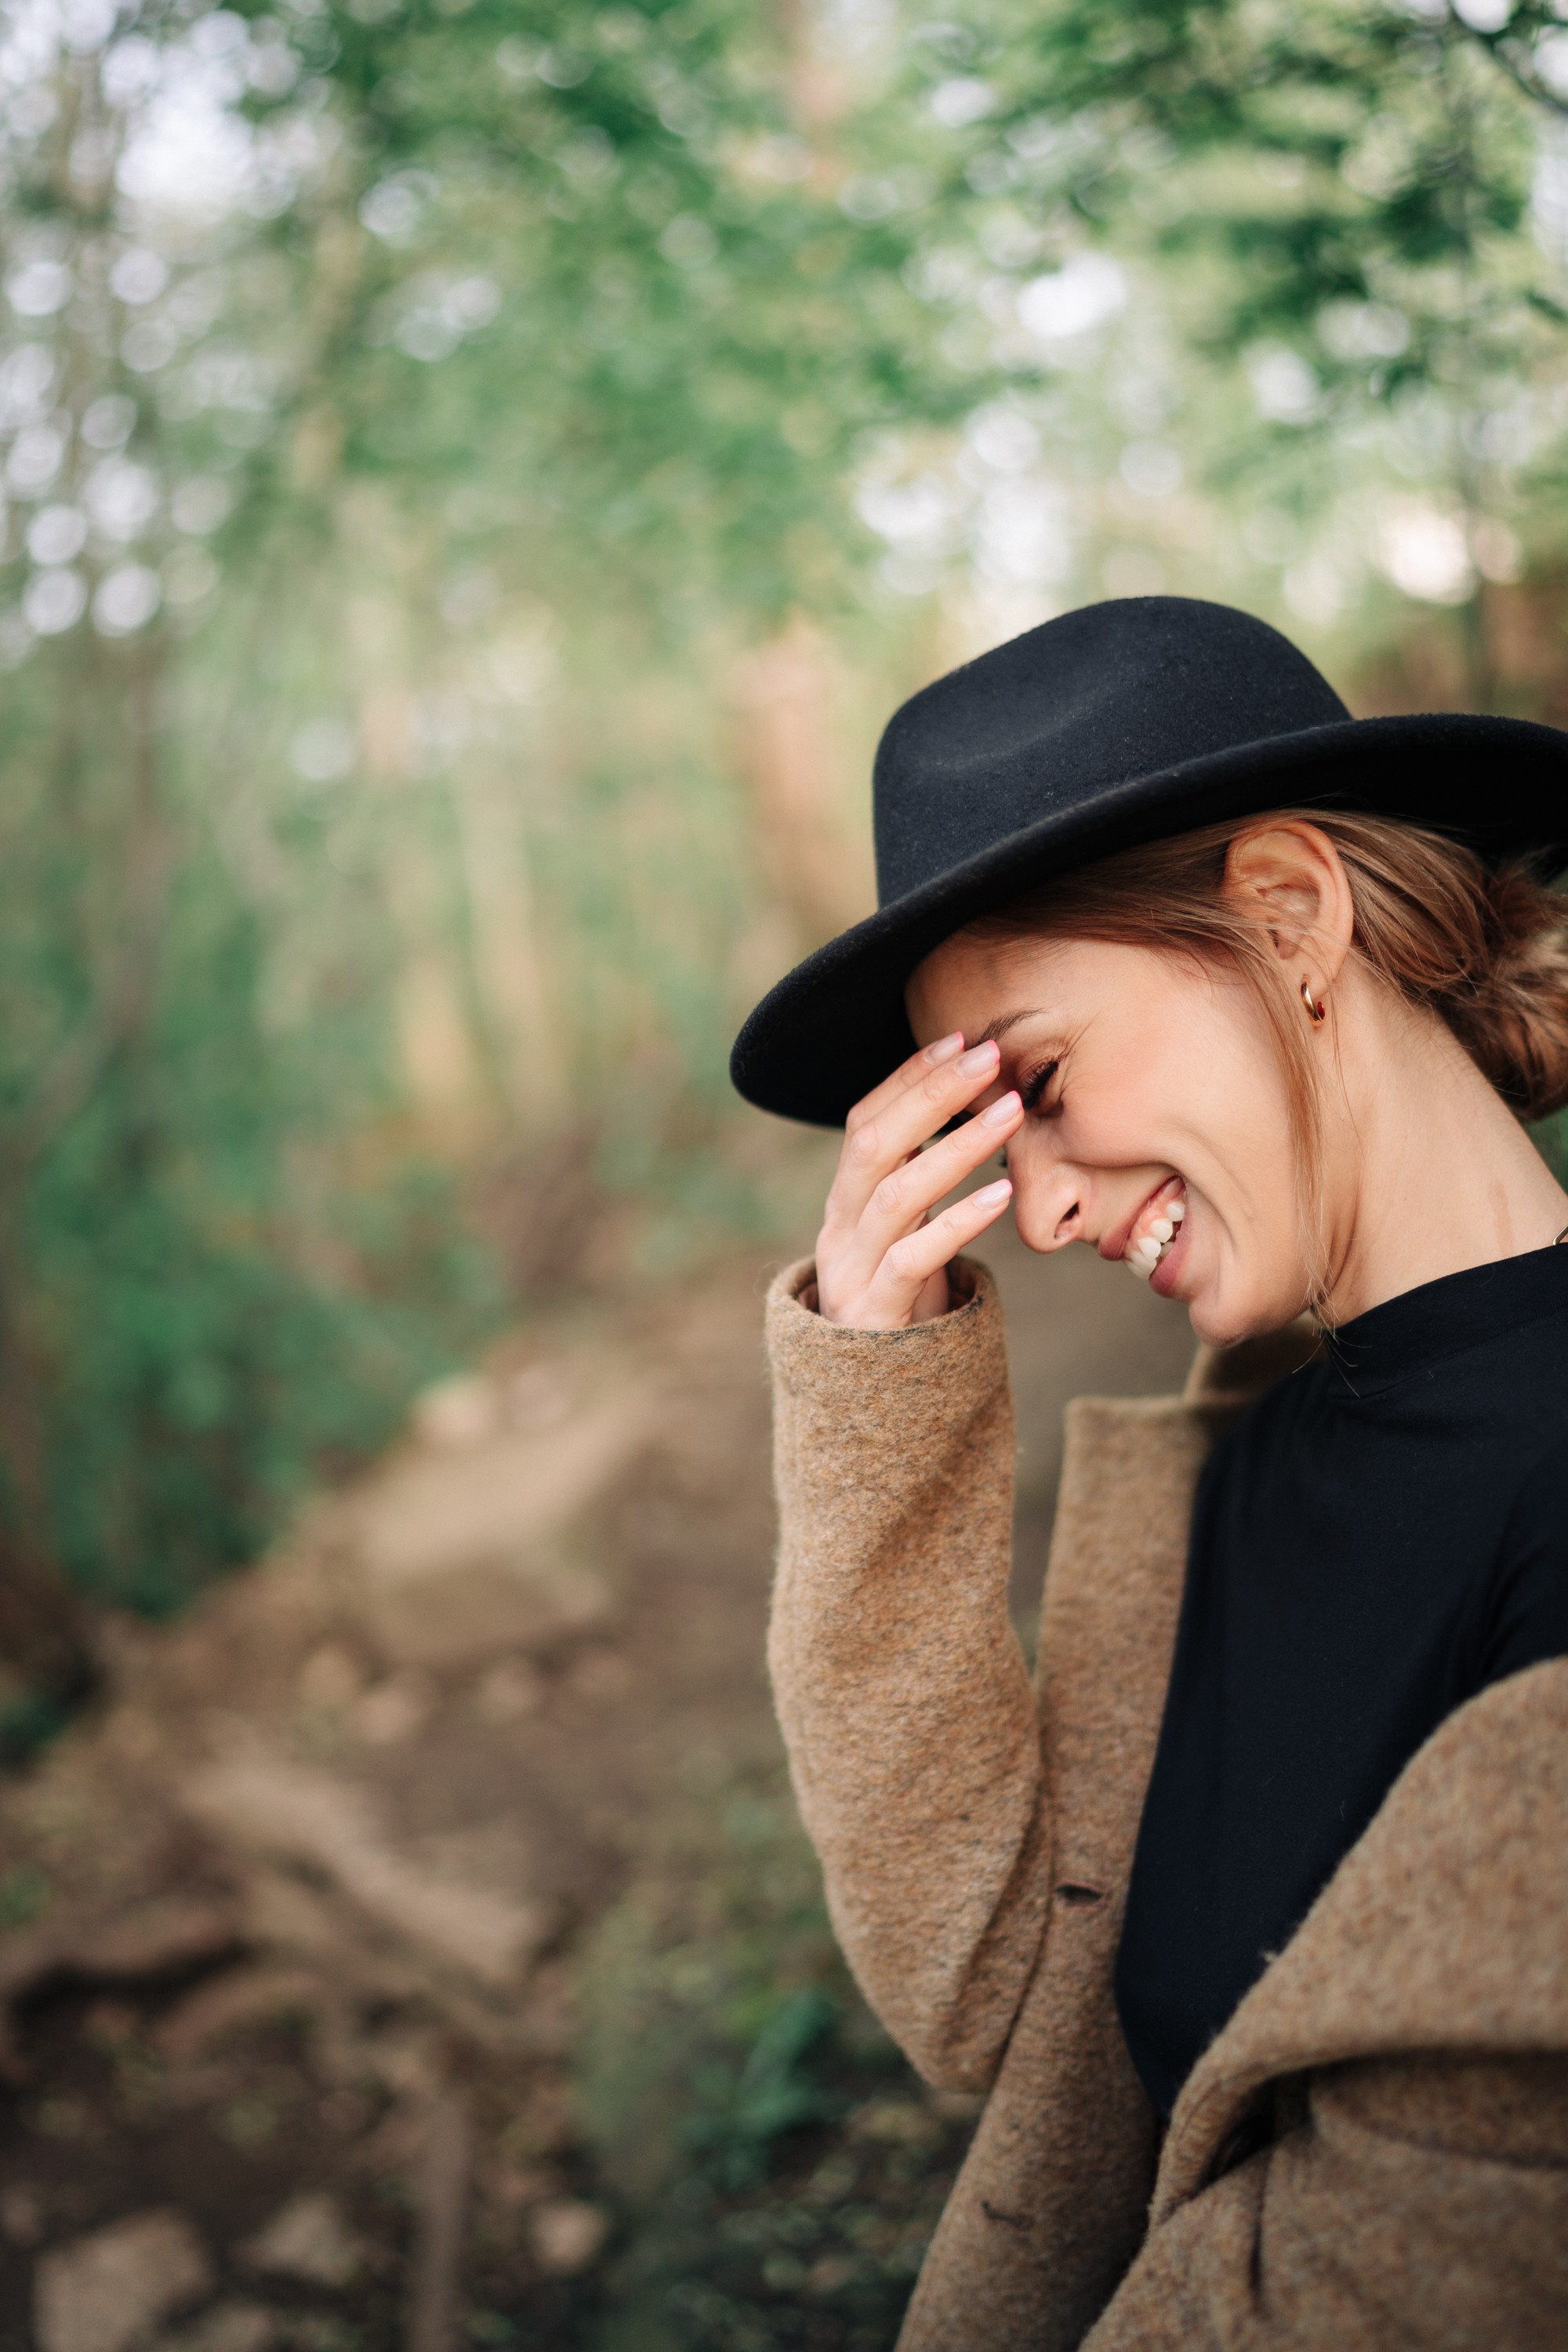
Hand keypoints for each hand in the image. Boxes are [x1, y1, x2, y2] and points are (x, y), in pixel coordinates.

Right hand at [815, 1033, 1023, 1328]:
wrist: (867, 1396)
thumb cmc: (900, 1299)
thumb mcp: (904, 1234)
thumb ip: (918, 1181)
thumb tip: (959, 1111)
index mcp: (845, 1200)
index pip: (864, 1120)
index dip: (908, 1077)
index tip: (958, 1038)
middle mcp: (839, 1227)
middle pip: (874, 1144)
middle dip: (930, 1094)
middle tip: (988, 1056)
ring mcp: (853, 1269)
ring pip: (898, 1196)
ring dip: (957, 1147)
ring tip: (1011, 1114)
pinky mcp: (877, 1311)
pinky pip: (916, 1260)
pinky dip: (960, 1222)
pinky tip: (1002, 1195)